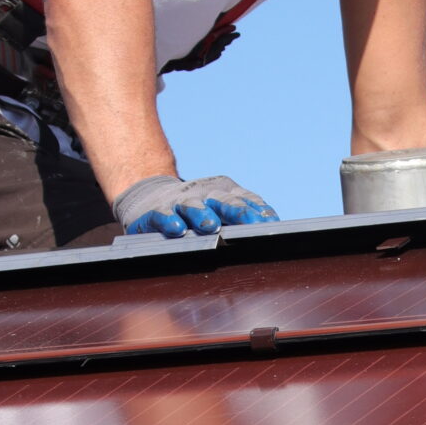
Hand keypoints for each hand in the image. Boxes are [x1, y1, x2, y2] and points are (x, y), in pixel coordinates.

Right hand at [114, 172, 278, 237]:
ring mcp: (181, 200)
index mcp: (226, 192)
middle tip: (252, 224)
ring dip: (203, 214)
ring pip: (194, 205)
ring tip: (211, 226)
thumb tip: (273, 232)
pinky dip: (170, 220)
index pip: (247, 200)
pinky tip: (177, 228)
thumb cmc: (196, 211)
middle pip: (225, 201)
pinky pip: (164, 214)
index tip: (273, 226)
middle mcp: (205, 193)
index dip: (260, 212)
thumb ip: (244, 220)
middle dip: (239, 212)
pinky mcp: (157, 211)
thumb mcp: (221, 210)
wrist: (152, 200)